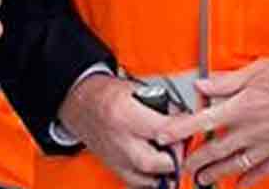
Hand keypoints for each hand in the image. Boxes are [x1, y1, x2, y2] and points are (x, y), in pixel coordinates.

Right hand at [56, 73, 180, 187]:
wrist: (78, 101)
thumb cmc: (104, 93)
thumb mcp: (135, 89)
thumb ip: (163, 106)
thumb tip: (185, 119)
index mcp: (124, 115)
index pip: (165, 131)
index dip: (184, 130)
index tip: (191, 127)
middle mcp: (118, 141)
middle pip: (157, 163)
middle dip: (176, 156)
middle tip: (181, 146)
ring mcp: (115, 159)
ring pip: (150, 180)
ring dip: (165, 170)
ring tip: (168, 155)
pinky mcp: (115, 169)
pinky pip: (140, 184)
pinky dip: (152, 179)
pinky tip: (157, 167)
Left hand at [158, 53, 268, 186]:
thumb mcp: (256, 70)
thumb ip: (226, 82)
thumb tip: (202, 85)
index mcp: (243, 106)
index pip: (202, 121)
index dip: (179, 131)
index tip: (163, 137)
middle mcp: (254, 128)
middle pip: (216, 150)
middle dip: (194, 160)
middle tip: (180, 166)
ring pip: (236, 165)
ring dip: (216, 174)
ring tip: (202, 180)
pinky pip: (263, 171)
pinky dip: (249, 179)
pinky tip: (238, 183)